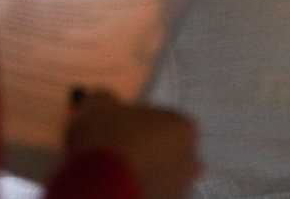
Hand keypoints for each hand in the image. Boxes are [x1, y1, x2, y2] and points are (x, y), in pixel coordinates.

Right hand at [63, 90, 198, 198]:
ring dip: (142, 177)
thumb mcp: (98, 105)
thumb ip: (107, 101)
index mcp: (184, 128)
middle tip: (114, 154)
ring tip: (110, 178)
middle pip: (166, 152)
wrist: (99, 191)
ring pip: (160, 179)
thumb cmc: (107, 139)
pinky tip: (114, 191)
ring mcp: (180, 192)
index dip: (137, 123)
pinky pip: (149, 197)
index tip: (115, 129)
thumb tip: (106, 104)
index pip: (162, 120)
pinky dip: (137, 194)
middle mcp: (191, 162)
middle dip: (145, 153)